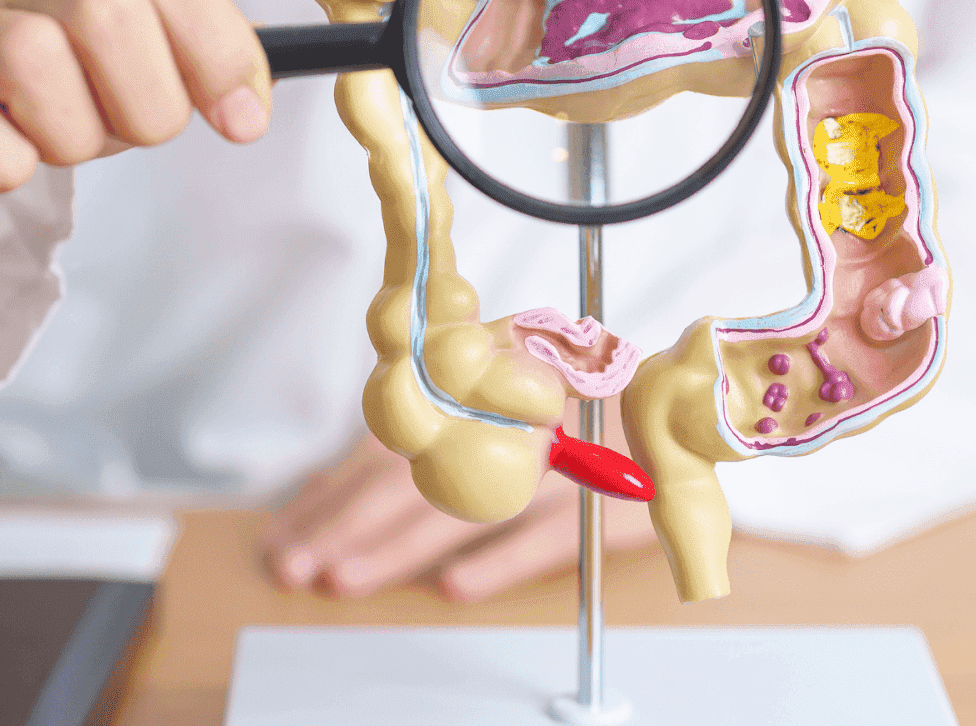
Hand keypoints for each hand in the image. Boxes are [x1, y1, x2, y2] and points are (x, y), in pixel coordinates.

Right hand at [0, 0, 271, 207]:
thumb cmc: (45, 80)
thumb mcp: (136, 58)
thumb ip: (203, 62)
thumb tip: (255, 99)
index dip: (217, 44)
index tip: (239, 119)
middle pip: (107, 10)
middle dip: (146, 101)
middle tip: (132, 131)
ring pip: (30, 57)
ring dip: (73, 133)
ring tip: (61, 143)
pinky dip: (3, 162)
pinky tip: (7, 160)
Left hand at [260, 399, 657, 601]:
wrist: (682, 407)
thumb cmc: (577, 401)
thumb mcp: (501, 395)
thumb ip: (434, 430)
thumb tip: (344, 478)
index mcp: (479, 387)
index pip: (392, 445)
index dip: (336, 489)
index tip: (292, 529)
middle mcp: (513, 418)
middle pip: (415, 479)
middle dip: (348, 526)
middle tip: (299, 565)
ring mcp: (562, 461)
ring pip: (465, 510)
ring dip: (399, 549)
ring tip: (347, 579)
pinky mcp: (606, 505)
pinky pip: (543, 536)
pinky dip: (497, 561)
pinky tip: (452, 588)